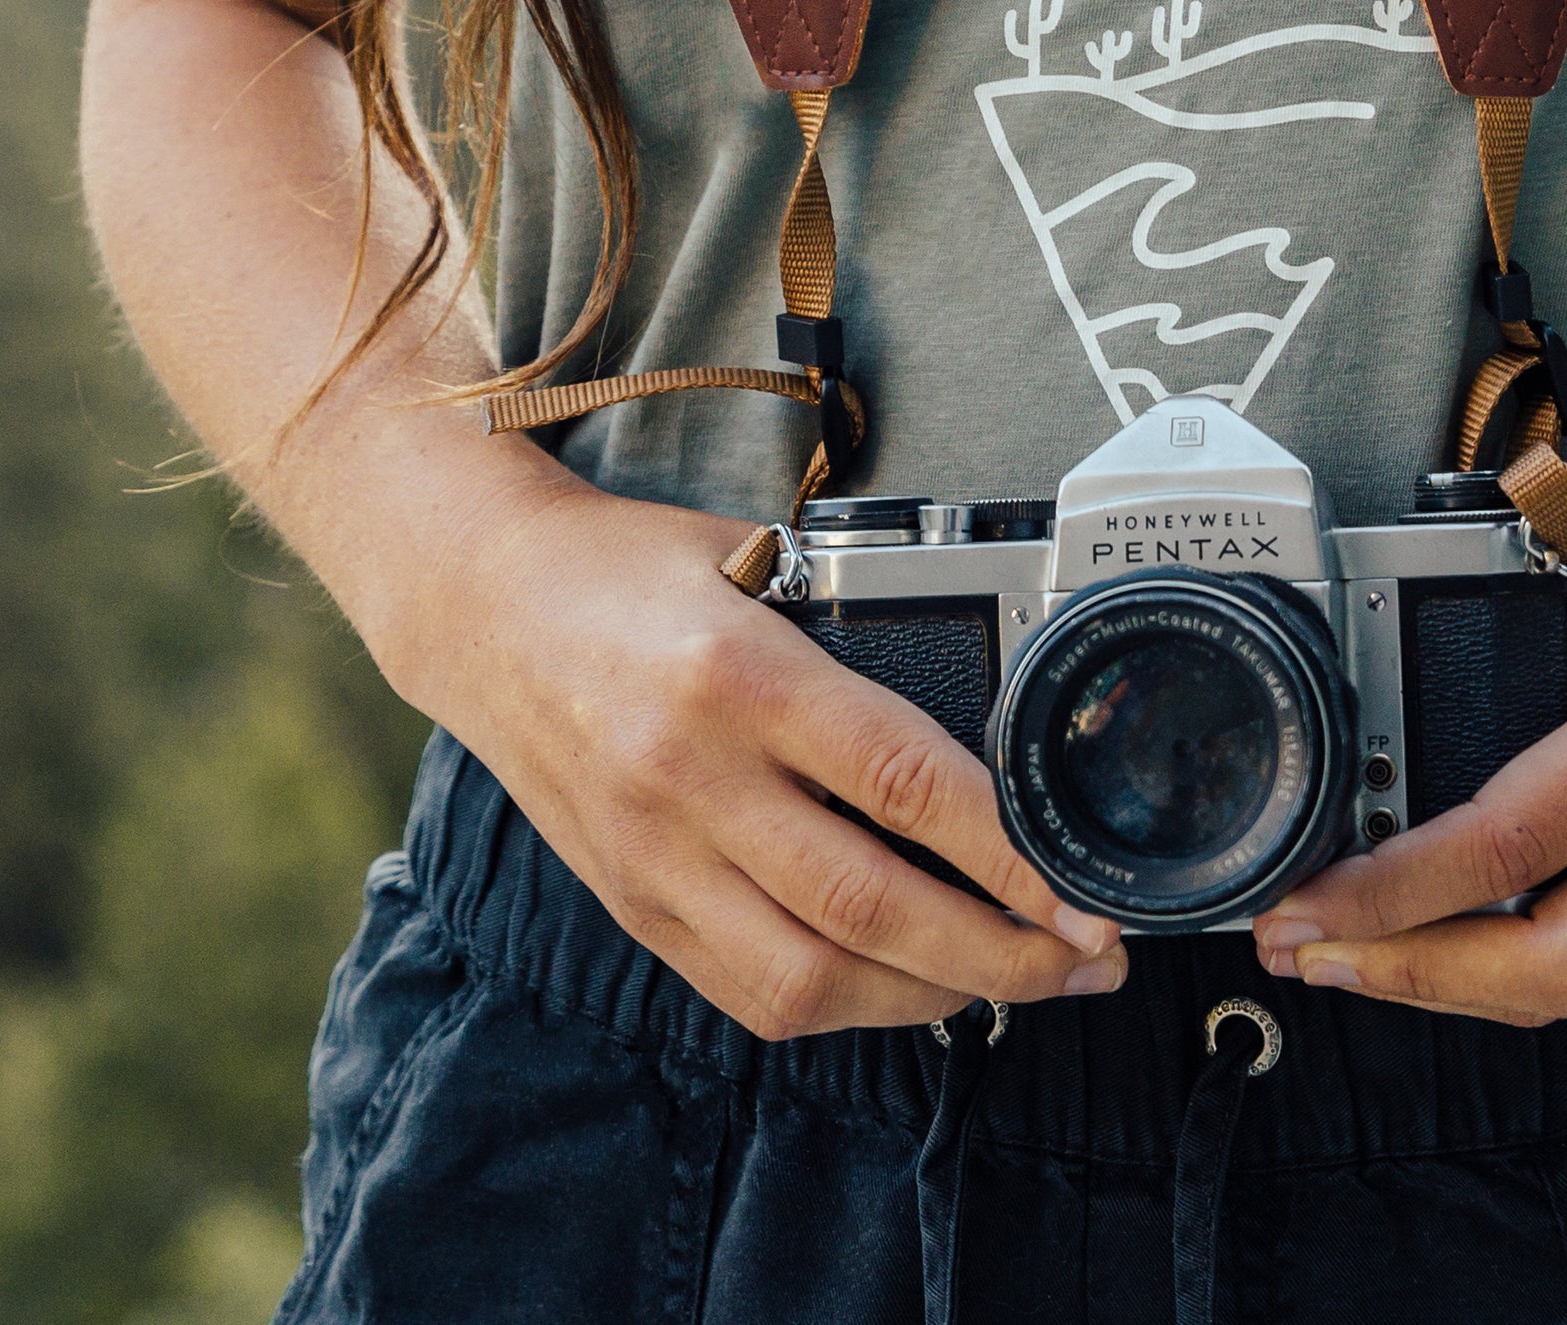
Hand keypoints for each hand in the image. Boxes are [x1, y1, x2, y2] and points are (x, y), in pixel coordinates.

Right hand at [399, 470, 1126, 1038]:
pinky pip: (751, 994)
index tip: (1085, 893)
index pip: (901, 783)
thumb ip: (856, 632)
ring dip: (933, 998)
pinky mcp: (633, 907)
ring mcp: (654, 858)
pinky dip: (847, 1006)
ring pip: (812, 979)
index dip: (1009, 855)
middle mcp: (691, 780)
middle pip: (870, 907)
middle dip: (1003, 954)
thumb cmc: (627, 569)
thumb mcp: (753, 560)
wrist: (477, 604)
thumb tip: (988, 702)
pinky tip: (911, 986)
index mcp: (739, 678)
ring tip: (1017, 978)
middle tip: (1089, 960)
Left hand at [1248, 460, 1566, 1024]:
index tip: (1304, 900)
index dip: (1394, 891)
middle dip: (1407, 978)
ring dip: (1448, 988)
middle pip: (1546, 971)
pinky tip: (1430, 940)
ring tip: (1342, 956)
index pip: (1511, 845)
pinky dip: (1505, 966)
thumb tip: (1368, 550)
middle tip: (1301, 951)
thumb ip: (1493, 533)